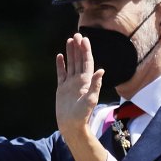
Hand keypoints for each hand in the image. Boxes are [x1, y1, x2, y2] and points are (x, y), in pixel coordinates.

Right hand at [55, 34, 107, 160]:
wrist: (71, 126)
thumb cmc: (82, 115)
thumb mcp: (90, 100)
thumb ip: (96, 85)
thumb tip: (101, 71)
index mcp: (87, 81)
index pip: (87, 62)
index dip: (86, 51)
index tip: (84, 39)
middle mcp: (79, 81)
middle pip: (79, 60)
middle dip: (78, 48)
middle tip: (76, 34)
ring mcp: (70, 84)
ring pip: (71, 64)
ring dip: (70, 53)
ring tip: (69, 40)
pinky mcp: (62, 88)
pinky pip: (61, 73)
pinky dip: (61, 64)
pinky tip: (59, 56)